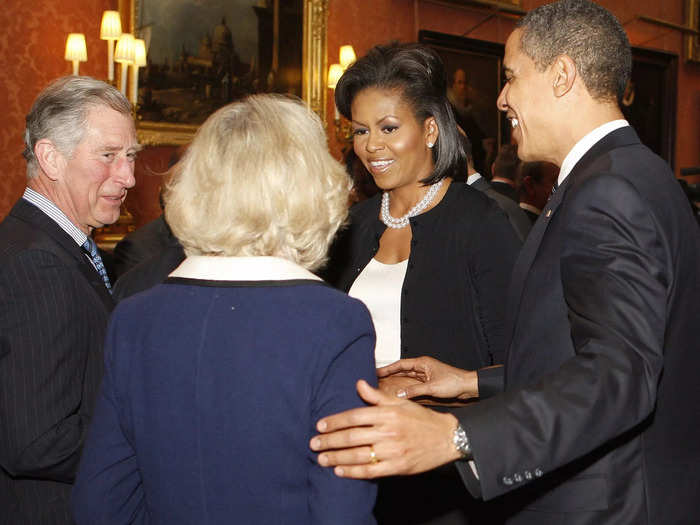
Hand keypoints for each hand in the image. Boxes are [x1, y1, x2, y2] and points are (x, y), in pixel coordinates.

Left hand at [309, 379, 461, 478]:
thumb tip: (358, 383)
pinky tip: (340, 471)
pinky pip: (370, 471)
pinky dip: (353, 472)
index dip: (335, 421)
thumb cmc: (421, 419)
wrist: (446, 438)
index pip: (354, 416)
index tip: (320, 426)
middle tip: (313, 444)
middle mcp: (388, 432)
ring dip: (337, 458)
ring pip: (358, 455)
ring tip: (322, 459)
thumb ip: (377, 395)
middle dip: (330, 441)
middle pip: (352, 437)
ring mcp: (392, 451)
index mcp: (387, 413)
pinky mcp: (397, 467)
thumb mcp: (400, 402)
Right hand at [376, 356, 478, 400]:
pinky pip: (412, 385)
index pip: (400, 364)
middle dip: (389, 375)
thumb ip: (415, 390)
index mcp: (422, 363)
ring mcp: (425, 376)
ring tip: (382, 386)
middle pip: (401, 371)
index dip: (387, 368)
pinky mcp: (428, 384)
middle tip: (375, 379)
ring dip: (395, 382)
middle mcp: (422, 368)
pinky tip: (397, 393)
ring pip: (406, 378)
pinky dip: (404, 388)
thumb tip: (399, 394)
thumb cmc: (454, 382)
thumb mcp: (432, 387)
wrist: (468, 387)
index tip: (376, 372)